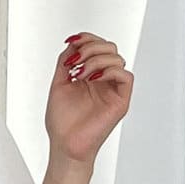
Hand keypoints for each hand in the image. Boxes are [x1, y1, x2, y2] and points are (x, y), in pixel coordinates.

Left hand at [45, 32, 132, 163]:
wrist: (64, 145)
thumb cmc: (62, 123)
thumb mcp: (58, 84)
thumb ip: (65, 62)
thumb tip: (73, 43)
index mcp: (91, 75)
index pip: (98, 46)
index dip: (87, 38)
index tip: (72, 42)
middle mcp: (104, 80)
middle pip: (109, 47)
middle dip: (91, 47)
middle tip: (75, 63)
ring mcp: (113, 90)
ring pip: (117, 58)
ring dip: (96, 60)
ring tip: (79, 74)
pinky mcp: (121, 101)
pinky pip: (125, 76)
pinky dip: (109, 71)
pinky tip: (93, 79)